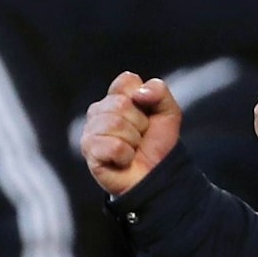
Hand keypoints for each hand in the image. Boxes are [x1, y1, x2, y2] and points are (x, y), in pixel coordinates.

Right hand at [82, 72, 182, 196]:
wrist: (156, 175)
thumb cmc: (157, 144)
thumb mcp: (168, 112)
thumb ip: (159, 91)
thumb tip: (139, 93)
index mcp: (116, 97)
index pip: (126, 81)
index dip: (143, 98)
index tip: (147, 115)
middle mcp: (99, 111)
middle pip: (121, 104)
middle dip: (139, 124)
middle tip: (140, 137)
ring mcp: (90, 130)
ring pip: (115, 124)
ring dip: (133, 141)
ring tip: (131, 149)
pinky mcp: (89, 150)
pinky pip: (113, 146)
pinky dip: (125, 156)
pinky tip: (123, 160)